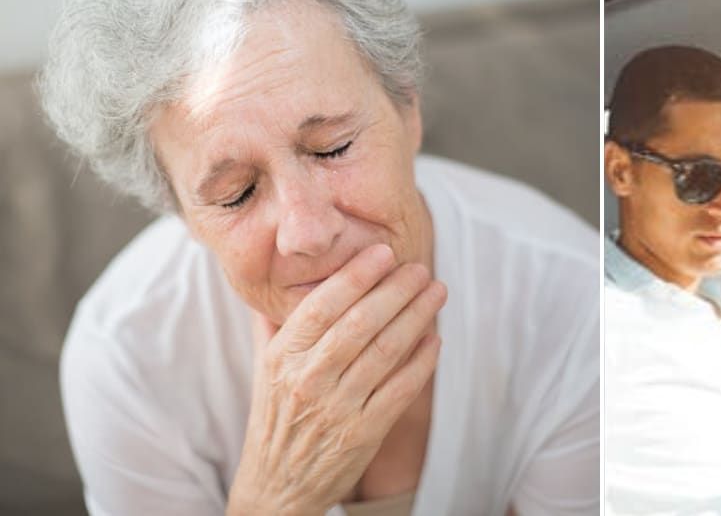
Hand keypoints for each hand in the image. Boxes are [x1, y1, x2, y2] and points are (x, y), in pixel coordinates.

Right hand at [226, 244, 444, 515]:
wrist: (277, 487)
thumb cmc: (275, 419)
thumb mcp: (264, 369)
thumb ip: (275, 323)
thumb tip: (276, 276)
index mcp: (283, 357)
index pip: (322, 306)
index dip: (356, 276)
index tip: (383, 252)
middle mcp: (308, 380)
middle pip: (360, 323)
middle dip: (396, 290)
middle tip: (420, 268)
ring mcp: (338, 408)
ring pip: (386, 351)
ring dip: (418, 317)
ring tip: (436, 292)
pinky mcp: (363, 433)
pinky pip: (401, 390)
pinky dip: (422, 361)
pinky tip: (436, 338)